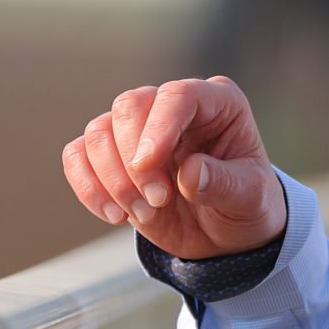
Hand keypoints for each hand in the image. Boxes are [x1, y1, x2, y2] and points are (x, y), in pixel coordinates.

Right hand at [61, 77, 286, 259]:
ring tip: (143, 213)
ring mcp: (139, 128)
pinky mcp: (112, 155)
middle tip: (158, 201)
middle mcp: (174, 106)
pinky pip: (78, 155)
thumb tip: (189, 173)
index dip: (159, 126)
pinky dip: (88, 186)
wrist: (225, 232)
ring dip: (113, 179)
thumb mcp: (250, 198)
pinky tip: (115, 215)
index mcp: (218, 103)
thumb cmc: (246, 204)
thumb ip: (224, 184)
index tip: (147, 164)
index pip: (179, 95)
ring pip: (98, 131)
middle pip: (130, 106)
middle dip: (134, 159)